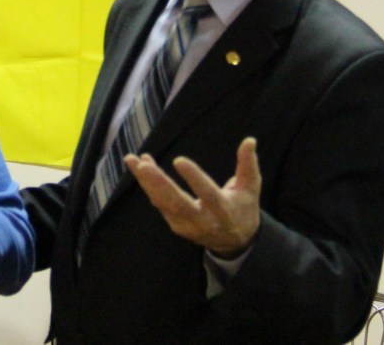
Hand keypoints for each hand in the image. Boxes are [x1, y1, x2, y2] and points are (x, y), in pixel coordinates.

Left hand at [125, 137, 261, 256]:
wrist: (234, 243)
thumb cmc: (242, 209)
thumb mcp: (250, 189)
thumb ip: (248, 165)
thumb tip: (250, 140)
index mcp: (223, 210)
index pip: (207, 193)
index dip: (194, 178)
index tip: (179, 160)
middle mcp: (202, 220)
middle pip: (176, 203)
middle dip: (158, 183)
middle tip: (143, 165)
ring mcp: (186, 225)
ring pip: (162, 203)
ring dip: (145, 181)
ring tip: (132, 160)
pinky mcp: (175, 225)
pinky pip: (159, 203)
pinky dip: (148, 185)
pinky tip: (140, 165)